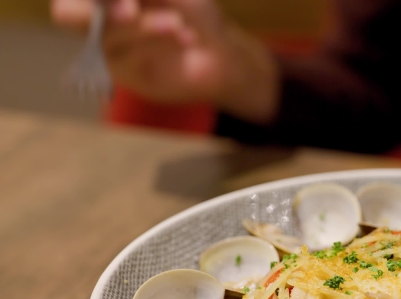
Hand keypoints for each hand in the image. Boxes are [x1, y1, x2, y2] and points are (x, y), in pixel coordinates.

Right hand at [52, 0, 277, 121]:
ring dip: (143, 26)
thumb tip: (125, 0)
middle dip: (96, 11)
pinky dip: (157, 42)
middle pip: (66, 14)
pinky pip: (127, 57)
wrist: (220, 54)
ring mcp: (106, 47)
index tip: (131, 3)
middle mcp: (96, 16)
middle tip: (130, 11)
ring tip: (177, 23)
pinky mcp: (122, 74)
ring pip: (104, 35)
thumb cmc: (194, 11)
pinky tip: (186, 38)